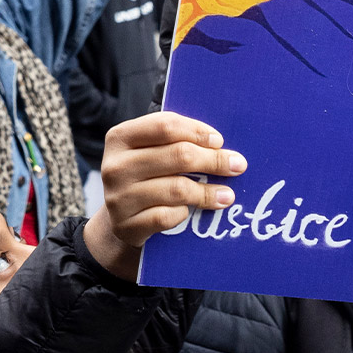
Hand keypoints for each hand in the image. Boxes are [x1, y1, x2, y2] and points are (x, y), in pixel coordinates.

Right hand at [84, 112, 246, 280]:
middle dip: (214, 160)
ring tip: (228, 195)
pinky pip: (167, 216)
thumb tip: (221, 144)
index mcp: (120, 137)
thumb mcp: (151, 152)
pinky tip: (191, 211)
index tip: (219, 141)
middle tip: (237, 165)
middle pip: (177, 155)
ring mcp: (118, 198)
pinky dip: (184, 213)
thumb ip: (177, 141)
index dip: (197, 131)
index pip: (166, 126)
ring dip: (208, 192)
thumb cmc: (145, 176)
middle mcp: (115, 166)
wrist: (120, 220)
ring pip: (177, 189)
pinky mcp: (127, 226)